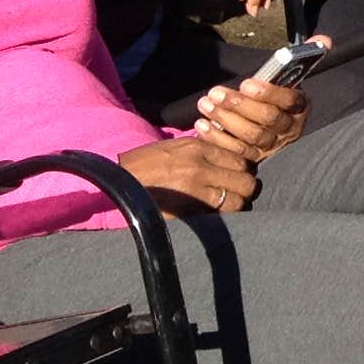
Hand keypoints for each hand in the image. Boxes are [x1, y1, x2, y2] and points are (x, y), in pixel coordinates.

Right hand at [119, 136, 258, 215]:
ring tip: (228, 206)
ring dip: (236, 205)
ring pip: (237, 201)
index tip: (237, 177)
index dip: (242, 171)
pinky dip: (222, 217)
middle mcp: (200, 166)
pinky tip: (214, 215)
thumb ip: (203, 150)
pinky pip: (218, 215)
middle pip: (245, 181)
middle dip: (245, 189)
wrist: (118, 181)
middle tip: (237, 193)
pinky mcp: (187, 209)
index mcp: (198, 148)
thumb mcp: (175, 147)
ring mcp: (195, 189)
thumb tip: (229, 159)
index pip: (240, 160)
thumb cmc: (145, 164)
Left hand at [190, 69, 309, 166]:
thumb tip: (324, 39)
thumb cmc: (271, 96)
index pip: (290, 101)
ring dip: (226, 119)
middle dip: (240, 105)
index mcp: (300, 108)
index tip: (246, 82)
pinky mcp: (253, 158)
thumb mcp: (285, 77)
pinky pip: (236, 152)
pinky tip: (203, 123)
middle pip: (268, 120)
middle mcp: (289, 130)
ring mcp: (271, 146)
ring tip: (206, 103)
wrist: (263, 124)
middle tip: (217, 92)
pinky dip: (218, 138)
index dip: (269, 93)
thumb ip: (302, 57)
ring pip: (251, 136)